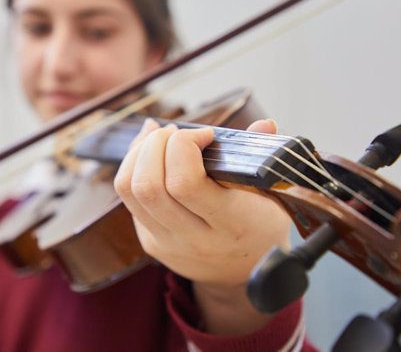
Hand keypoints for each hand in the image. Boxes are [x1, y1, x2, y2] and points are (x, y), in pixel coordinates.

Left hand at [114, 119, 290, 334]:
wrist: (243, 276)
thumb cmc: (260, 226)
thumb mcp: (273, 195)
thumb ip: (264, 156)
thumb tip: (265, 123)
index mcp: (230, 225)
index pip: (184, 183)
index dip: (185, 146)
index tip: (206, 135)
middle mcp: (193, 239)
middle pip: (148, 184)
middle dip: (157, 144)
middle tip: (177, 133)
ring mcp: (167, 243)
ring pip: (128, 188)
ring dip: (139, 152)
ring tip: (162, 138)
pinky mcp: (149, 242)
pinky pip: (127, 196)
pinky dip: (133, 165)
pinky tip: (152, 151)